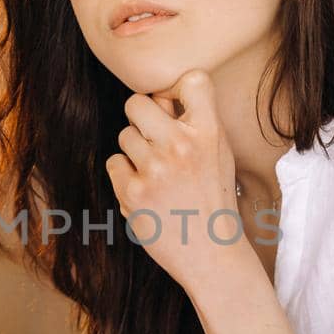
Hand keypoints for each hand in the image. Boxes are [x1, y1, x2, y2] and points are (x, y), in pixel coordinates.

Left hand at [106, 69, 242, 292]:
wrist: (211, 253)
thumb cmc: (212, 199)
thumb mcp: (218, 154)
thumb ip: (192, 123)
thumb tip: (158, 97)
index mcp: (210, 133)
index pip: (192, 80)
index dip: (177, 90)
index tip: (176, 108)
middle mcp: (182, 145)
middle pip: (136, 103)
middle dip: (140, 119)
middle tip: (153, 140)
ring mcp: (155, 169)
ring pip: (124, 136)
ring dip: (135, 152)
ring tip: (157, 175)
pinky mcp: (134, 191)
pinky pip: (114, 163)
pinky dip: (126, 176)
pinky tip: (147, 191)